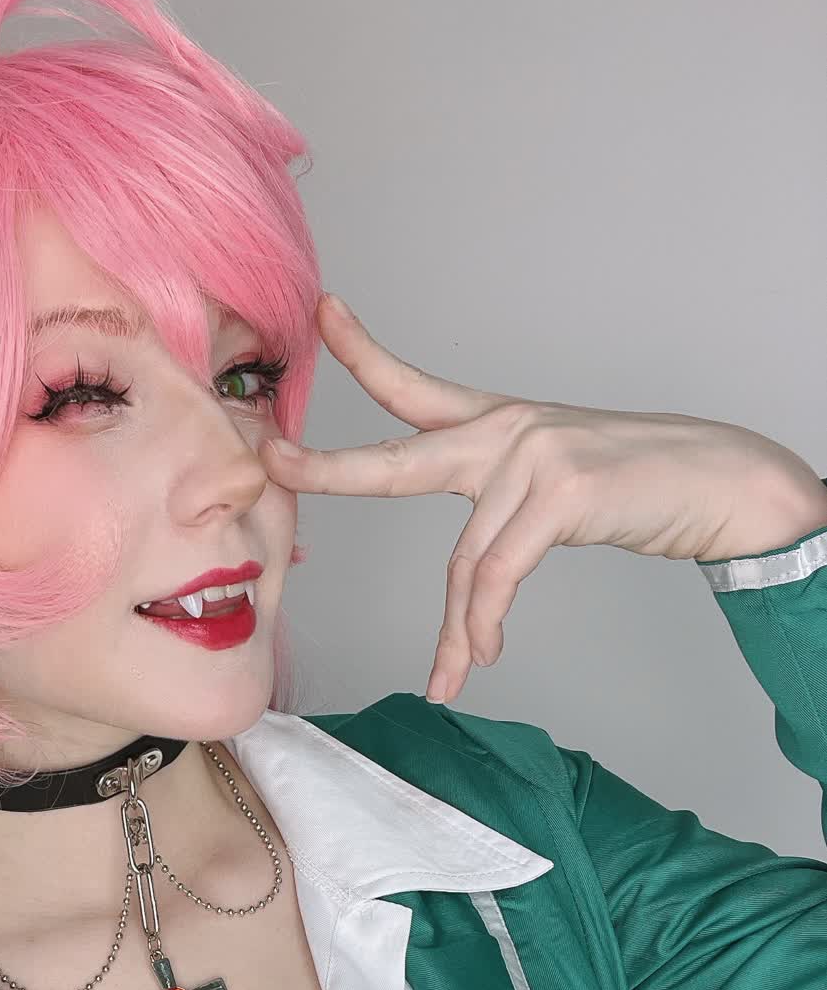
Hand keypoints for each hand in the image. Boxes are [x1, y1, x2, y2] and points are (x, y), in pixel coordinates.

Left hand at [261, 293, 826, 703]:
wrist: (718, 481)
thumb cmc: (633, 487)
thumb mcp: (552, 485)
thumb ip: (497, 512)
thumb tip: (466, 581)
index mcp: (497, 423)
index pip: (414, 389)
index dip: (364, 354)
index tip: (322, 315)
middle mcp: (506, 431)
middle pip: (398, 458)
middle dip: (330, 467)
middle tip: (273, 461)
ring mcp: (532, 455)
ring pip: (463, 560)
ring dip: (456, 630)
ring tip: (452, 675)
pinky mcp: (559, 492)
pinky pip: (499, 574)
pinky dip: (484, 623)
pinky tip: (482, 655)